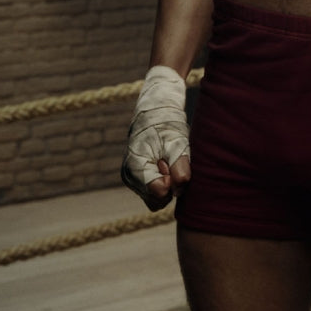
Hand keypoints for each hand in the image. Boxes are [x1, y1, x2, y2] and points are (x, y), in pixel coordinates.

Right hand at [120, 65, 190, 210]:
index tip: (170, 162)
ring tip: (166, 160)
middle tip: (170, 160)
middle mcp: (130, 176)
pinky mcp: (138, 178)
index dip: (172, 181)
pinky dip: (164, 180)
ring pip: (157, 198)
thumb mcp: (177, 141)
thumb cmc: (166, 123)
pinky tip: (164, 163)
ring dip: (168, 183)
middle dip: (170, 184)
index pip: (159, 194)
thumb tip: (180, 187)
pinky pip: (155, 191)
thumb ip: (180, 165)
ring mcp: (132, 179)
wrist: (155, 109)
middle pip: (158, 200)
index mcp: (135, 167)